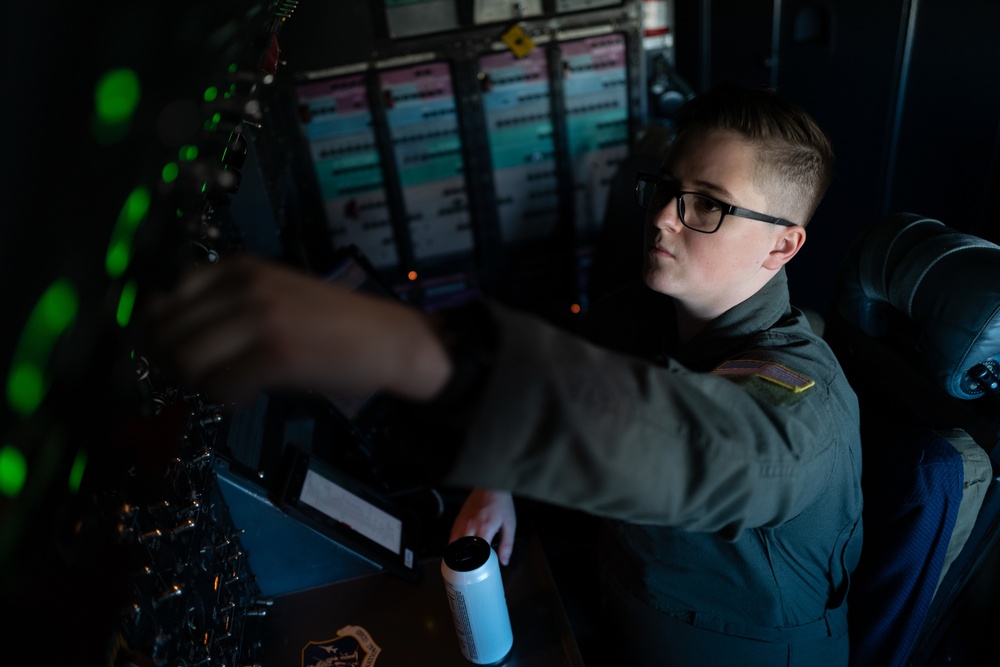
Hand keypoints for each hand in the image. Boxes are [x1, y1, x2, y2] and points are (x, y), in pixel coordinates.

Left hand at [145, 256, 452, 404]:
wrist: (390, 340)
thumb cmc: (332, 323)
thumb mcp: (272, 293)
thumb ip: (222, 303)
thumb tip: (158, 323)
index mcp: (241, 267)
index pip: (167, 296)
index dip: (166, 332)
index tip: (185, 351)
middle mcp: (245, 286)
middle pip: (168, 332)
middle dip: (177, 362)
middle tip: (207, 376)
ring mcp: (261, 318)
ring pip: (187, 361)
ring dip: (201, 382)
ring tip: (233, 384)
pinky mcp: (276, 354)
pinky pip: (220, 386)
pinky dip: (228, 398)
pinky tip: (252, 394)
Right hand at [450, 489, 515, 565]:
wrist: (491, 486)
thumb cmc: (501, 504)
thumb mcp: (509, 524)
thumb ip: (507, 544)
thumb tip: (504, 560)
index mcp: (485, 528)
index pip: (477, 553)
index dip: (478, 563)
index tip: (481, 568)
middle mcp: (471, 525)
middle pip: (462, 550)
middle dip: (466, 560)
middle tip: (470, 567)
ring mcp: (462, 521)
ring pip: (454, 543)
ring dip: (458, 553)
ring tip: (463, 560)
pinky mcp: (458, 518)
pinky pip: (452, 535)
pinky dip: (453, 544)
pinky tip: (458, 548)